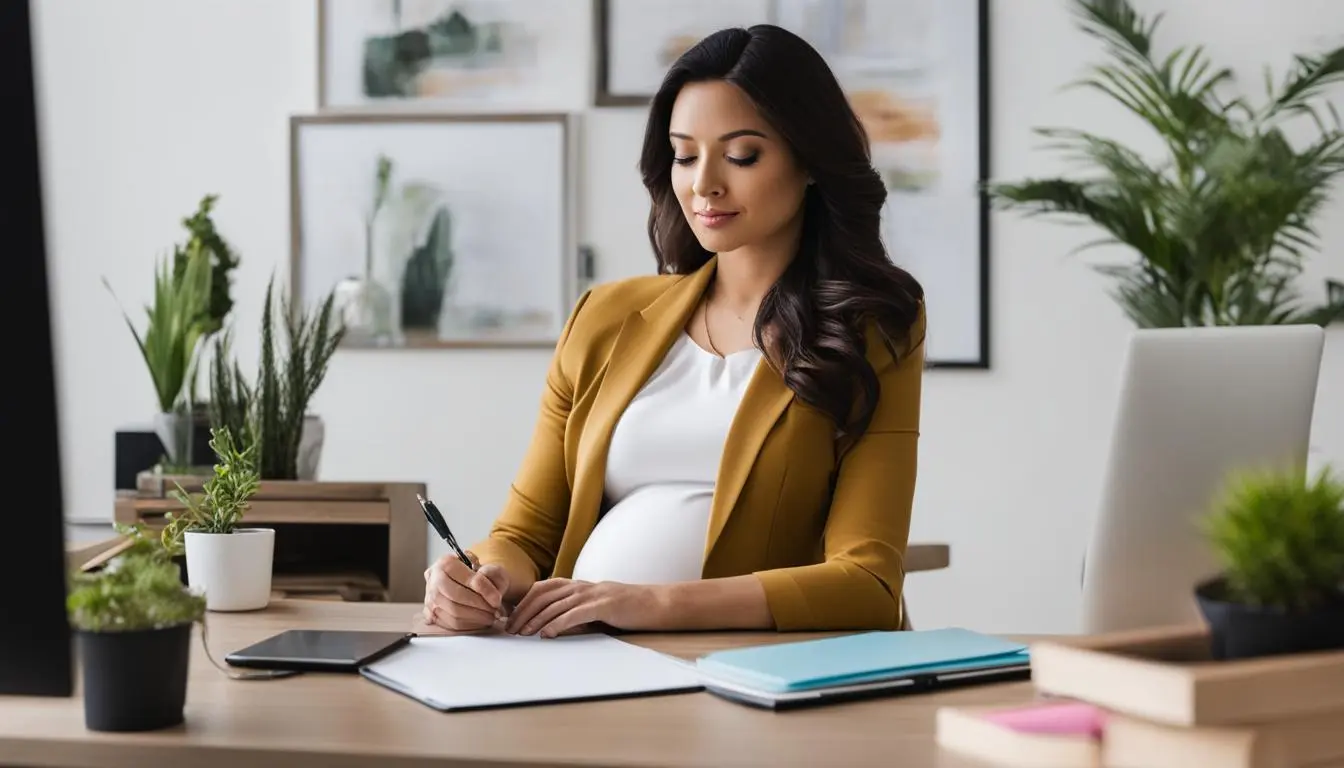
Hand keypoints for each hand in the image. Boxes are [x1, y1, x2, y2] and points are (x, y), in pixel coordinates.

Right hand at [422, 552, 509, 631]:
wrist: (464, 581)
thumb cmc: (477, 574)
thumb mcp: (488, 567)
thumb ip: (492, 576)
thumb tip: (493, 596)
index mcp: (446, 563)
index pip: (467, 578)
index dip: (485, 590)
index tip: (497, 599)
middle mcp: (434, 580)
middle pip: (457, 597)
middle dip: (480, 606)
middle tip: (495, 610)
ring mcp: (430, 598)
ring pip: (454, 613)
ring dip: (476, 618)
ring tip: (490, 616)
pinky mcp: (432, 614)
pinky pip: (451, 624)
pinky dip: (469, 625)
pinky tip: (480, 621)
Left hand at [504, 578, 658, 637]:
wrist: (656, 604)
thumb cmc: (627, 610)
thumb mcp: (596, 610)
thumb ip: (575, 615)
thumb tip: (551, 628)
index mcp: (579, 586)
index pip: (543, 589)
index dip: (524, 602)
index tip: (511, 618)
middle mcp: (582, 586)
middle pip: (543, 595)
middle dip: (524, 612)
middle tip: (510, 629)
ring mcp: (593, 594)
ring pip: (556, 604)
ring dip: (536, 619)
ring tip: (523, 633)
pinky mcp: (604, 605)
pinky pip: (575, 613)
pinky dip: (558, 623)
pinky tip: (547, 634)